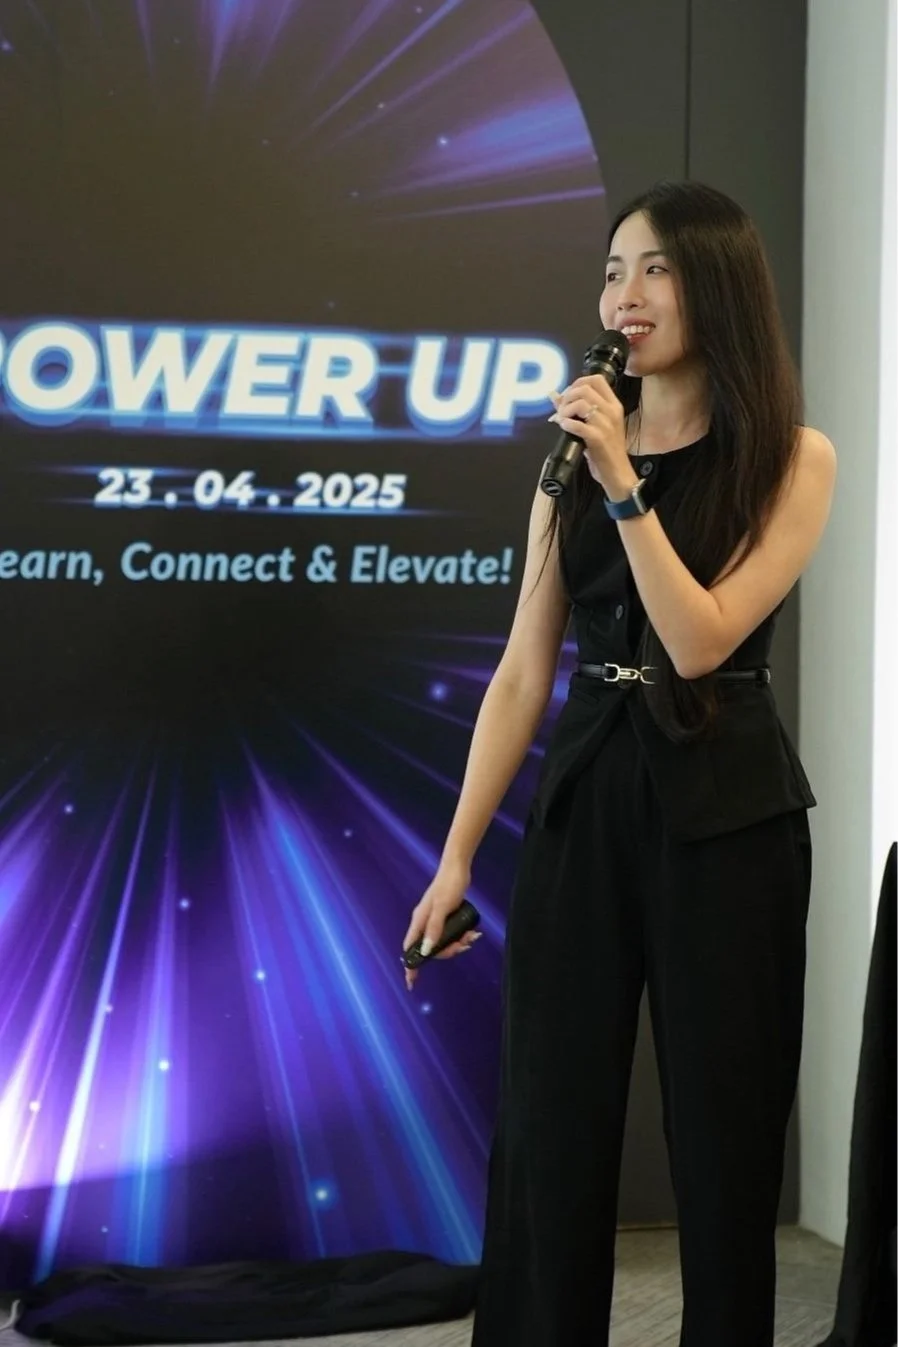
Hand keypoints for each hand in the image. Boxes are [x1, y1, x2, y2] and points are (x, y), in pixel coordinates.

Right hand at [402, 859, 482, 991]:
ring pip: (444, 941)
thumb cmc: (448, 886)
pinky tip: (471, 931)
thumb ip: (434, 929)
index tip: (411, 982)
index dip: (410, 965)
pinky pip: (451, 933)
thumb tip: (425, 951)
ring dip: (458, 943)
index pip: (410, 948)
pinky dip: (461, 935)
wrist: (458, 868)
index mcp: (419, 922)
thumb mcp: (441, 909)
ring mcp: (435, 920)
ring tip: (471, 936)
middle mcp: (425, 923)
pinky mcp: (445, 917)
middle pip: (432, 948)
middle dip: (449, 950)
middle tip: (464, 944)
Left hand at [549, 376, 634, 495]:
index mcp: (613, 405)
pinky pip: (578, 425)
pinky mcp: (598, 438)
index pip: (596, 379)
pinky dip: (566, 424)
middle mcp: (612, 411)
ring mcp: (606, 424)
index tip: (568, 395)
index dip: (577, 382)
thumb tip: (554, 395)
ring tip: (562, 420)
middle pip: (585, 389)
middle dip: (567, 397)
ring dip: (565, 410)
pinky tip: (564, 428)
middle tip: (562, 410)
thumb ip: (577, 409)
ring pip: (581, 404)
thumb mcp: (595, 426)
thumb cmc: (606, 450)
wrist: (617, 473)